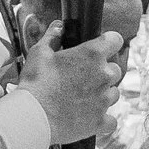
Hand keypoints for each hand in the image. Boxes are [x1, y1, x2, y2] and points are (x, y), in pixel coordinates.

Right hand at [20, 27, 123, 145]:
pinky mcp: (100, 122)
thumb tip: (59, 26)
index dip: (108, 43)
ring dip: (102, 94)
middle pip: (115, 69)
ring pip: (113, 94)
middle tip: (82, 78)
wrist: (33, 117)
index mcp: (91, 54)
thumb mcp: (40, 53)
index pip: (115, 40)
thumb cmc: (35, 82)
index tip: (101, 48)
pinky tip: (88, 117)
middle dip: (102, 72)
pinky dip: (102, 119)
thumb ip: (52, 36)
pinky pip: (111, 120)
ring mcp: (104, 100)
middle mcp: (103, 76)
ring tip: (81, 98)